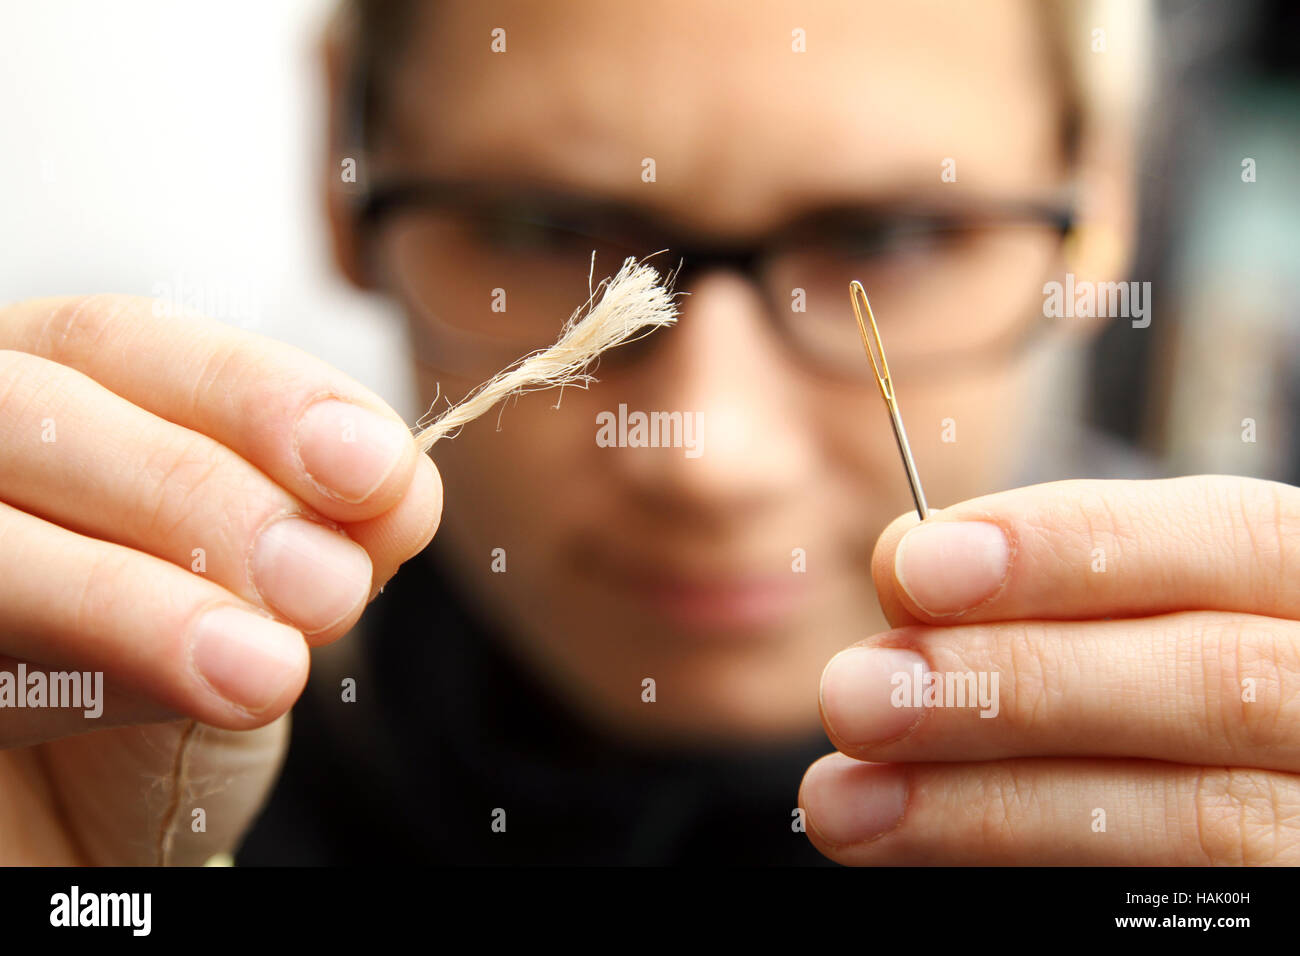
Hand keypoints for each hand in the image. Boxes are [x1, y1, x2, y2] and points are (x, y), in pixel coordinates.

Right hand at [0, 295, 440, 863]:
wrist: (79, 820)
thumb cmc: (168, 686)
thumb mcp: (267, 594)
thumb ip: (328, 526)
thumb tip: (395, 487)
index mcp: (49, 397)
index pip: (125, 345)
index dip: (255, 395)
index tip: (377, 467)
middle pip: (34, 412)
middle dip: (199, 493)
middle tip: (327, 584)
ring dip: (137, 599)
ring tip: (269, 670)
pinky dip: (82, 674)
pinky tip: (193, 699)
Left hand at [799, 475, 1299, 863]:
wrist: (1258, 787)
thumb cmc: (1165, 678)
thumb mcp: (1139, 610)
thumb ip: (1052, 589)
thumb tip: (905, 569)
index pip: (1232, 537)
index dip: (1070, 548)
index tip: (911, 567)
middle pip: (1219, 685)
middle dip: (1015, 683)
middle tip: (853, 696)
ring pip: (1200, 823)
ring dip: (990, 810)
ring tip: (844, 804)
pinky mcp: (1291, 920)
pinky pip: (1169, 912)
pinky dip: (1034, 881)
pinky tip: (922, 862)